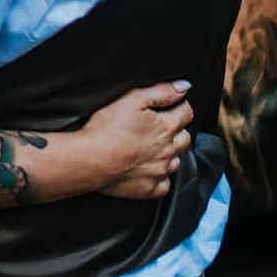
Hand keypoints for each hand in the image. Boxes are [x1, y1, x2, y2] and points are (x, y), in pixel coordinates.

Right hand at [84, 81, 194, 199]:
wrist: (90, 160)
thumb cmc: (106, 128)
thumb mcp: (132, 99)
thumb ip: (161, 91)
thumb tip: (184, 86)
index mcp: (166, 127)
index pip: (186, 113)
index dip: (179, 106)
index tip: (170, 105)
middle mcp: (168, 151)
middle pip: (185, 138)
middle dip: (176, 131)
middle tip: (158, 127)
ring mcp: (160, 172)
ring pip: (176, 161)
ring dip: (169, 154)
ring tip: (151, 148)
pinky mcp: (150, 189)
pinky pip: (165, 185)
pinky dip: (160, 178)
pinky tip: (148, 170)